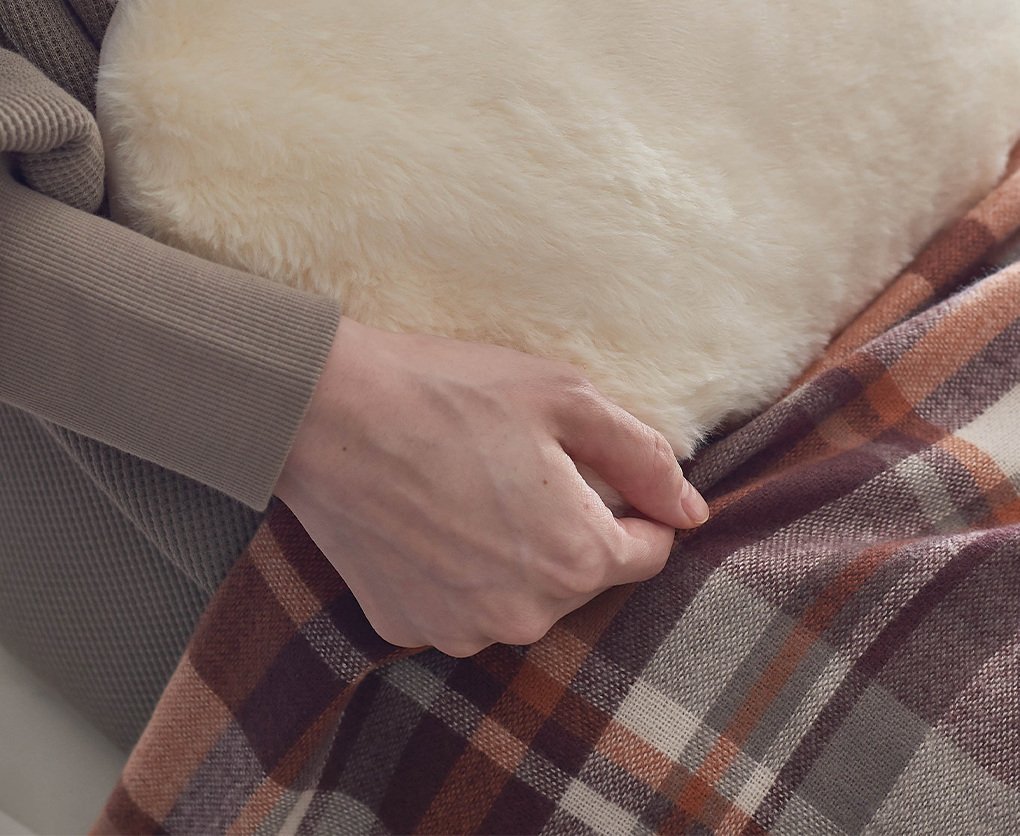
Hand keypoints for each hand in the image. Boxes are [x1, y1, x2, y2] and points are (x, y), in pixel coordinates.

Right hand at [273, 318, 707, 655]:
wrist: (326, 411)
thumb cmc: (450, 391)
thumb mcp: (565, 395)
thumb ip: (644, 456)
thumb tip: (693, 508)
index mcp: (576, 558)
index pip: (648, 550)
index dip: (633, 503)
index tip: (594, 465)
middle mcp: (525, 615)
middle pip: (582, 574)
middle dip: (569, 524)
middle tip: (519, 459)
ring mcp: (460, 628)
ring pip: (521, 594)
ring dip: (513, 551)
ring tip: (469, 481)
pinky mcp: (404, 626)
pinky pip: (459, 602)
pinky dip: (456, 567)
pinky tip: (429, 511)